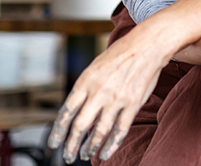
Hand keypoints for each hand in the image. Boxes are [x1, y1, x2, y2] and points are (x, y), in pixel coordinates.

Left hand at [47, 30, 167, 163]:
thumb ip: (85, 88)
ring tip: (85, 155)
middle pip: (80, 125)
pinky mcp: (133, 103)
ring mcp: (117, 99)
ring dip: (90, 147)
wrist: (147, 45)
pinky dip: (112, 144)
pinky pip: (120, 130)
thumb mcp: (94, 67)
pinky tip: (106, 153)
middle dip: (71, 145)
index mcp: (86, 81)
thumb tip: (75, 110)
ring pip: (99, 131)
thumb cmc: (120, 54)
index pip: (67, 111)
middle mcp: (99, 91)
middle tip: (68, 156)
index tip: (54, 144)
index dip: (58, 131)